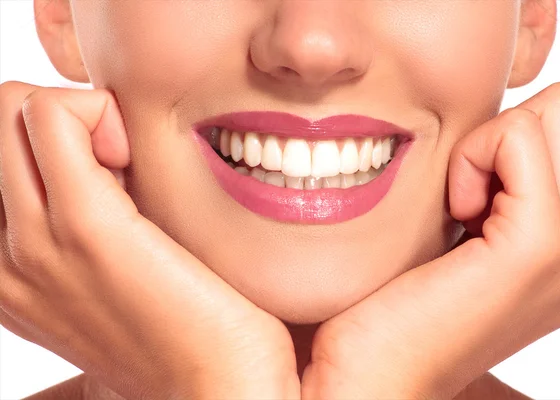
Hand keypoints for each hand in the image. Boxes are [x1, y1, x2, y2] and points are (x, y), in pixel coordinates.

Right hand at [0, 82, 299, 399]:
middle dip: (60, 119)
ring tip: (124, 163)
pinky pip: (50, 116)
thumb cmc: (186, 324)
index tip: (108, 172)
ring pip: (11, 110)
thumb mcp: (115, 271)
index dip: (52, 143)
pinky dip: (98, 114)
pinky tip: (135, 161)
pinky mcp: (86, 228)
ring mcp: (33, 243)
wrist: (218, 390)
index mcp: (9, 267)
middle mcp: (4, 256)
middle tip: (115, 158)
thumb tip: (105, 159)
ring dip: (77, 116)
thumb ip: (90, 221)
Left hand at [301, 83, 559, 398]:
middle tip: (473, 194)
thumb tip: (525, 118)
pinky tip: (455, 212)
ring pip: (559, 108)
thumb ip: (521, 179)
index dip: (526, 136)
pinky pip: (517, 136)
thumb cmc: (418, 291)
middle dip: (511, 134)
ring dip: (490, 145)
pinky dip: (471, 158)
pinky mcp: (540, 245)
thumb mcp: (486, 226)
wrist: (382, 365)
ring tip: (464, 207)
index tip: (486, 192)